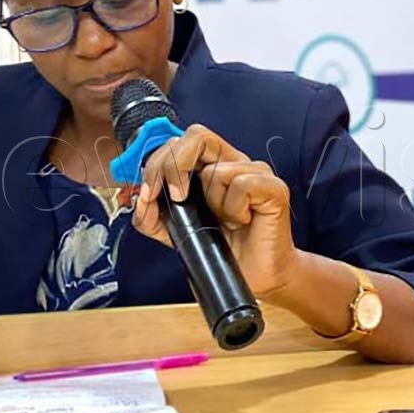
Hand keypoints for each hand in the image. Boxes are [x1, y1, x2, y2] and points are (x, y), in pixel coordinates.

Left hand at [133, 124, 298, 297]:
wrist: (255, 277)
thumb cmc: (224, 251)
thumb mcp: (176, 233)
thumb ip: (153, 218)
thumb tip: (140, 203)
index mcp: (210, 166)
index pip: (179, 142)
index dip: (157, 162)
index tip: (148, 193)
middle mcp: (233, 163)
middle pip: (196, 135)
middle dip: (173, 166)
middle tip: (176, 198)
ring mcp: (256, 172)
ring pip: (216, 169)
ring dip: (213, 203)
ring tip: (225, 221)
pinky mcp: (273, 188)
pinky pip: (241, 185)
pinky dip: (234, 210)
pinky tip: (241, 222)